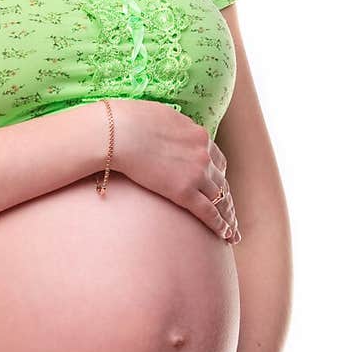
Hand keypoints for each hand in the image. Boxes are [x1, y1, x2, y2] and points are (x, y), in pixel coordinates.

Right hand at [109, 100, 241, 244]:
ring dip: (228, 215)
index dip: (218, 175)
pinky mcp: (184, 191)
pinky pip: (208, 212)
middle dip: (226, 199)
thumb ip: (172, 128)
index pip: (217, 160)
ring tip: (232, 231)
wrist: (119, 132)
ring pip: (220, 199)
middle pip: (221, 182)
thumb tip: (166, 130)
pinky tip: (225, 235)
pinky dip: (220, 225)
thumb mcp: (161, 116)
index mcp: (199, 136)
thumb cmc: (130, 122)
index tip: (217, 187)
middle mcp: (204, 155)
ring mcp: (196, 174)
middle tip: (231, 214)